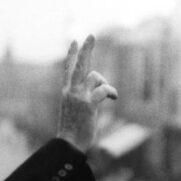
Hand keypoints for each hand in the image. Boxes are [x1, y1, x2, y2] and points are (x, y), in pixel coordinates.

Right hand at [57, 35, 117, 151]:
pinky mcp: (88, 104)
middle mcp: (70, 91)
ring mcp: (78, 96)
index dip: (71, 55)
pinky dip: (111, 91)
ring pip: (95, 76)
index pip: (68, 70)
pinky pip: (103, 90)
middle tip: (91, 35)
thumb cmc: (73, 132)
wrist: (69, 144)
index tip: (74, 42)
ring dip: (105, 82)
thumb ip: (83, 98)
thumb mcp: (76, 111)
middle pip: (78, 65)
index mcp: (67, 92)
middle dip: (86, 50)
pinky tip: (114, 97)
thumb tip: (99, 91)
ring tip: (109, 93)